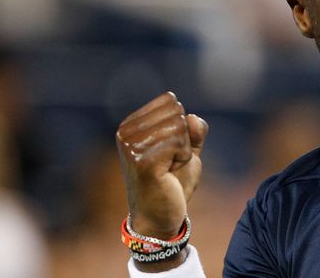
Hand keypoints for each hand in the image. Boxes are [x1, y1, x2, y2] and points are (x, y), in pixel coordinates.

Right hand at [116, 92, 207, 239]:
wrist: (161, 217)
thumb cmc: (173, 182)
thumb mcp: (188, 150)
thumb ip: (194, 130)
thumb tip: (193, 118)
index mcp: (131, 125)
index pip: (170, 102)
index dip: (181, 127)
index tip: (168, 150)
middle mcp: (126, 133)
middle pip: (176, 114)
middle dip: (183, 139)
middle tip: (170, 162)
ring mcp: (132, 146)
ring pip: (180, 128)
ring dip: (183, 151)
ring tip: (169, 169)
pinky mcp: (143, 161)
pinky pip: (180, 144)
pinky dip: (184, 159)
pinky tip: (169, 174)